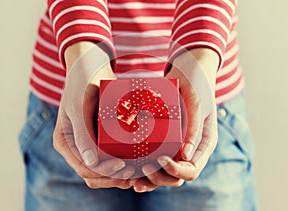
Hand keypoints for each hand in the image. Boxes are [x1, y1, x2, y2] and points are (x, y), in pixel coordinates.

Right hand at [53, 42, 134, 188]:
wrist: (91, 67)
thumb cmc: (82, 83)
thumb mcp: (79, 107)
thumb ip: (82, 135)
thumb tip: (91, 164)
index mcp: (65, 142)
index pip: (84, 168)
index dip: (105, 172)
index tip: (124, 166)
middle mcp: (76, 146)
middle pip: (94, 173)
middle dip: (114, 177)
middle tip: (135, 174)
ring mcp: (89, 143)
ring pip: (104, 169)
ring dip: (120, 174)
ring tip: (138, 171)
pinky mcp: (101, 137)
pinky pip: (111, 156)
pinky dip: (123, 162)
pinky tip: (137, 161)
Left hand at [133, 48, 218, 191]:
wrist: (188, 69)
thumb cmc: (196, 84)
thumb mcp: (197, 105)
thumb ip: (194, 130)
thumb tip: (186, 157)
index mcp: (203, 144)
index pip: (191, 170)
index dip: (176, 171)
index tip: (161, 160)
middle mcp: (190, 149)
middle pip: (176, 177)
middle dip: (159, 178)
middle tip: (142, 168)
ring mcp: (177, 145)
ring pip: (164, 172)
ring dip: (149, 178)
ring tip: (132, 177)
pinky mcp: (165, 139)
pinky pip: (155, 159)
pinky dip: (144, 166)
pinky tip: (131, 168)